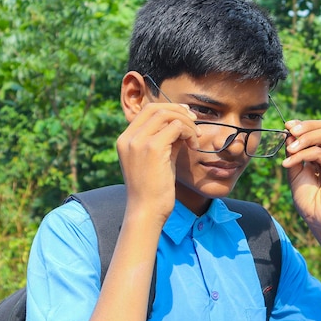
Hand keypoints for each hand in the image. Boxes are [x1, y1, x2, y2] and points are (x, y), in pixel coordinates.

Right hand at [116, 102, 199, 219]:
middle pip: (156, 108)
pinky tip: (193, 146)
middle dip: (178, 111)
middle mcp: (128, 138)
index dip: (169, 109)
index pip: (147, 111)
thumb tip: (180, 125)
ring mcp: (138, 142)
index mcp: (125, 140)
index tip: (186, 116)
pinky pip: (176, 127)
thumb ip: (164, 141)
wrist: (146, 211)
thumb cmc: (153, 190)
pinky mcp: (153, 149)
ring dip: (186, 123)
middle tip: (195, 121)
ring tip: (195, 139)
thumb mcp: (156, 160)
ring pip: (167, 115)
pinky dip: (189, 133)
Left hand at [281, 120, 320, 232]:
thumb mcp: (294, 172)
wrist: (318, 220)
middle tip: (288, 131)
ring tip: (289, 149)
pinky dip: (302, 155)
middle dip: (304, 126)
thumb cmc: (308, 199)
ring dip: (304, 138)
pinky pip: (320, 153)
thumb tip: (288, 135)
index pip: (317, 128)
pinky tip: (289, 163)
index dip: (302, 124)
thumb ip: (293, 155)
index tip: (286, 126)